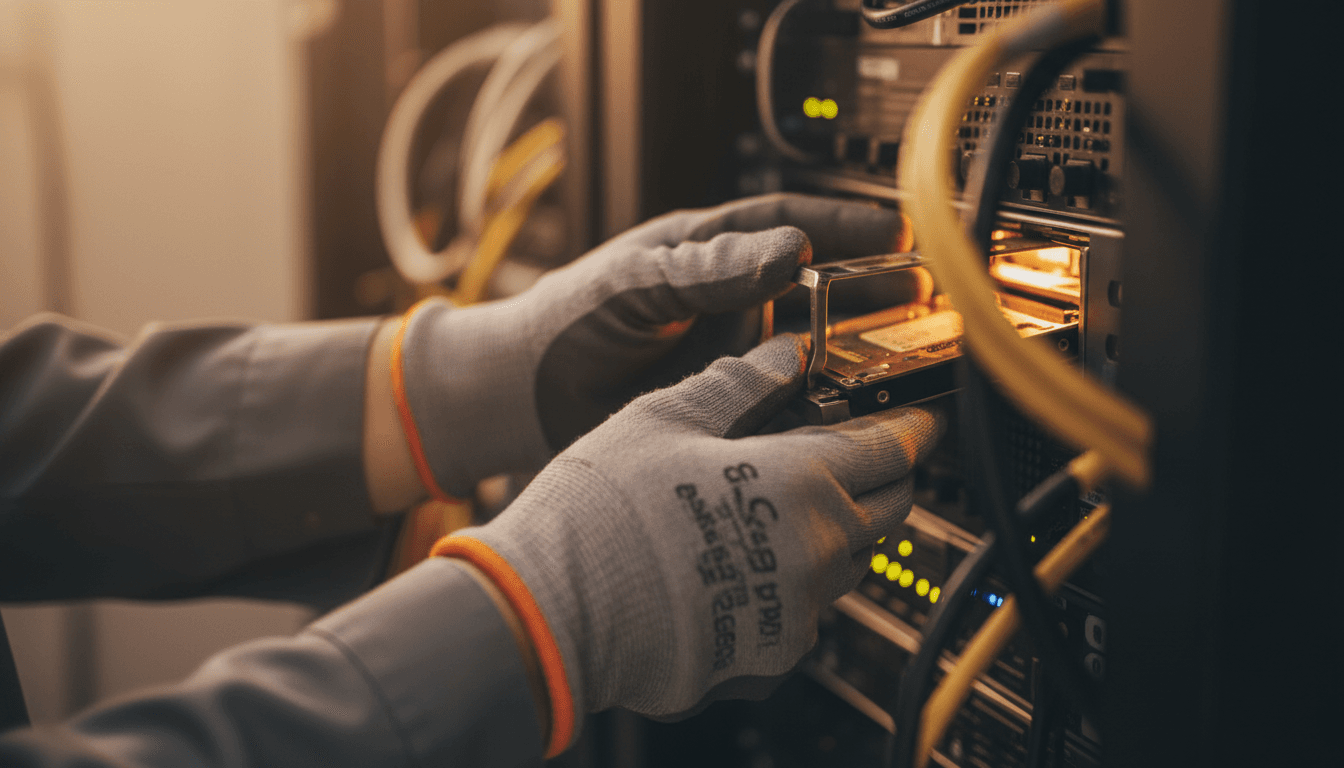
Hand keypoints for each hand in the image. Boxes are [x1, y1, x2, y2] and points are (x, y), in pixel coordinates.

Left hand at [391, 193, 905, 498]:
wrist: (524, 399)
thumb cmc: (567, 323)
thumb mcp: (634, 284)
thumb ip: (705, 269)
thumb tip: (788, 251)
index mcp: (707, 254)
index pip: (788, 225)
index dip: (847, 226)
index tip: (897, 232)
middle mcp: (728, 302)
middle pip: (818, 290)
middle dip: (872, 294)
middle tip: (922, 304)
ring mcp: (729, 355)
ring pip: (809, 350)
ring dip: (854, 356)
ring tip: (901, 364)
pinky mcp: (724, 406)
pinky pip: (782, 405)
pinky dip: (816, 412)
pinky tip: (849, 422)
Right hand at [431, 334, 943, 754]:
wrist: (555, 613)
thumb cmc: (602, 513)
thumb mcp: (666, 418)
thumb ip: (739, 383)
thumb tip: (784, 353)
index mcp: (803, 481)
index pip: (894, 448)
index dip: (915, 427)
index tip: (921, 418)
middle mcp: (817, 553)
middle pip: (890, 510)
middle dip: (886, 476)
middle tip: (861, 452)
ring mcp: (797, 613)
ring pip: (849, 562)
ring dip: (837, 528)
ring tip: (785, 502)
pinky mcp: (769, 657)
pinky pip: (807, 612)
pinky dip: (794, 581)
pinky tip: (744, 560)